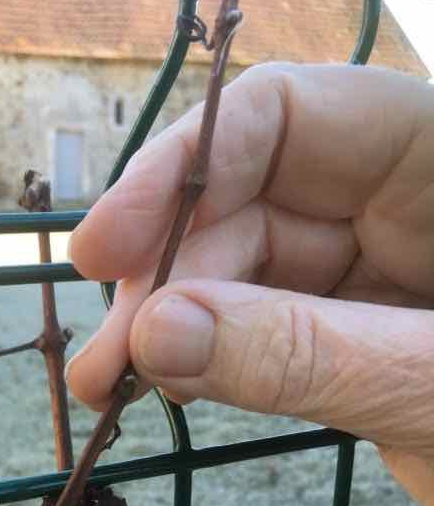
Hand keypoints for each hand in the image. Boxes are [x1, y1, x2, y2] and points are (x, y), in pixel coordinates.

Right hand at [65, 64, 433, 505]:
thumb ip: (307, 355)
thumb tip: (156, 332)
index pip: (292, 119)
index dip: (184, 171)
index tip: (105, 250)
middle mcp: (410, 202)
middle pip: (252, 204)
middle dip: (167, 275)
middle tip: (103, 363)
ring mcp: (384, 274)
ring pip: (248, 274)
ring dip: (174, 326)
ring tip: (112, 386)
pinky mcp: (364, 341)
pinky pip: (271, 334)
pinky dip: (216, 361)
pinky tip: (170, 386)